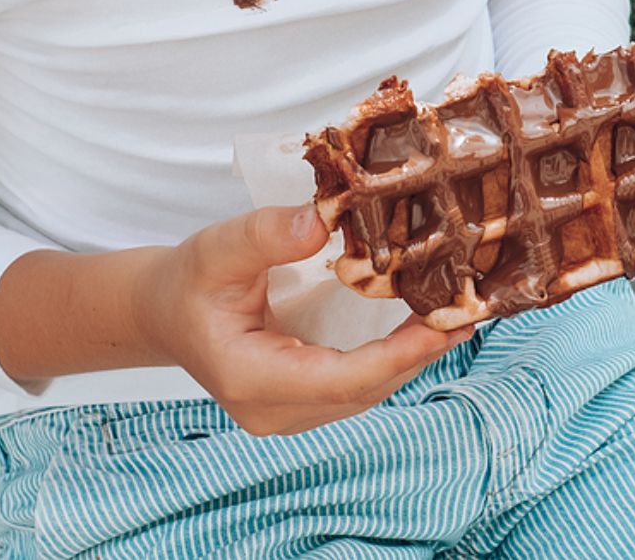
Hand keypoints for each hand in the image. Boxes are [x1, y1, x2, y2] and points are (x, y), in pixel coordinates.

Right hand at [132, 206, 472, 435]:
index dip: (398, 356)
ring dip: (414, 357)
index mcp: (252, 379)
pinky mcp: (302, 402)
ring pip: (367, 393)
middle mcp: (273, 409)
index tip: (444, 326)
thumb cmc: (189, 281)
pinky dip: (394, 358)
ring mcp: (288, 413)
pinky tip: (425, 327)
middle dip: (420, 354)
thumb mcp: (218, 247)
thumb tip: (321, 221)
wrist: (164, 311)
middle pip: (364, 390)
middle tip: (470, 312)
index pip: (341, 379)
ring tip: (459, 316)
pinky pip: (358, 386)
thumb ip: (265, 235)